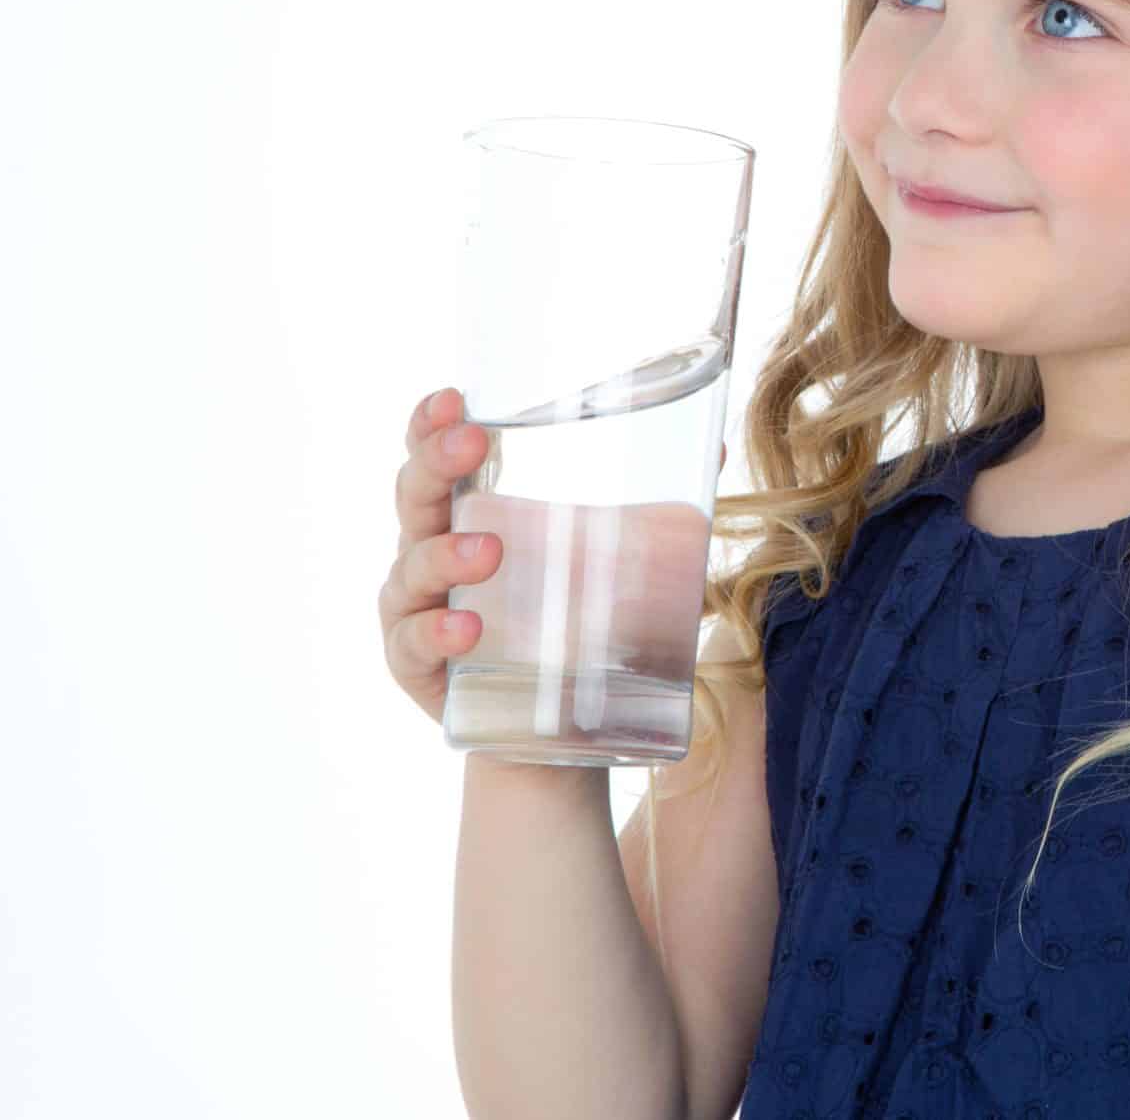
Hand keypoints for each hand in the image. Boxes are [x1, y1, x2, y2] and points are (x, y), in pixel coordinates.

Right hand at [381, 386, 726, 726]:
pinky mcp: (422, 672)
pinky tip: (466, 630)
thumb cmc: (574, 627)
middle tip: (472, 444)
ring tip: (488, 551)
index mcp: (468, 513)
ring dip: (444, 555)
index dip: (432, 423)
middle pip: (414, 496)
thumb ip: (656, 510)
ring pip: (411, 570)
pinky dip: (435, 634)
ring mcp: (419, 612)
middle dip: (435, 463)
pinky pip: (411, 646)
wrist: (556, 732)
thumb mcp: (612, 564)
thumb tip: (718, 448)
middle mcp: (431, 553)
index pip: (436, 456)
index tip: (454, 396)